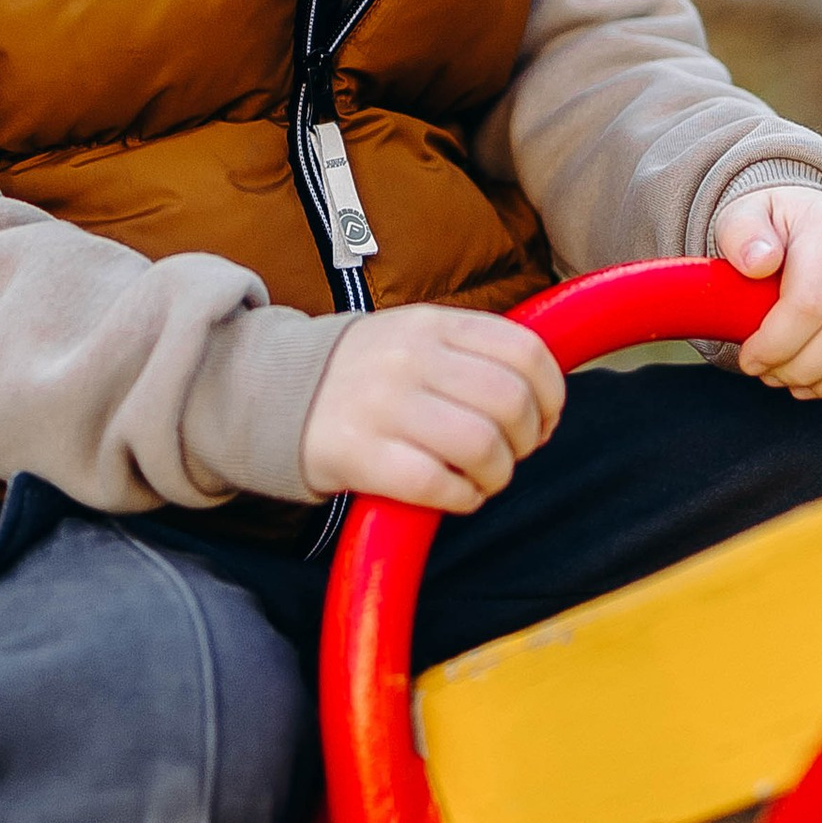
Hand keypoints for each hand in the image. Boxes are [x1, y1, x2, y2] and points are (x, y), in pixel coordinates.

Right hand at [298, 304, 566, 510]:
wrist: (270, 392)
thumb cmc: (363, 375)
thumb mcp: (415, 337)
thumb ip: (473, 353)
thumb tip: (543, 398)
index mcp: (431, 323)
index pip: (525, 352)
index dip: (551, 395)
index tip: (544, 419)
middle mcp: (409, 358)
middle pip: (510, 403)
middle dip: (526, 440)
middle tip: (510, 454)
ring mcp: (382, 405)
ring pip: (482, 446)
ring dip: (496, 475)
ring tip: (479, 479)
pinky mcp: (358, 454)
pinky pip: (437, 485)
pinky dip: (460, 499)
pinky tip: (451, 494)